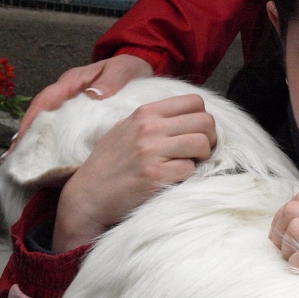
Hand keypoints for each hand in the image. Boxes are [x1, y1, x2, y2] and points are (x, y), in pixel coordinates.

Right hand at [7, 55, 154, 154]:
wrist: (140, 69)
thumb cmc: (128, 68)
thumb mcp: (122, 70)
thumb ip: (110, 80)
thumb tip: (94, 95)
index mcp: (72, 82)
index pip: (46, 100)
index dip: (31, 119)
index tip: (20, 139)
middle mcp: (66, 95)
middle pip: (41, 116)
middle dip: (26, 137)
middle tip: (14, 160)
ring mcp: (72, 107)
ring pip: (50, 125)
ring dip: (37, 143)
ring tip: (26, 166)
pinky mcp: (81, 118)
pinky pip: (64, 131)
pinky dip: (56, 146)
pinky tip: (53, 164)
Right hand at [52, 94, 216, 252]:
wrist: (88, 196)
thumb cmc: (109, 164)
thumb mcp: (127, 128)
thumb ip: (155, 119)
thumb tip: (191, 116)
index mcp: (145, 112)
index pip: (195, 101)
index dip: (203, 118)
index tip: (197, 133)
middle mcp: (149, 128)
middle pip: (206, 121)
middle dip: (210, 139)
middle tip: (200, 153)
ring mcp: (151, 151)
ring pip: (202, 144)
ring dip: (202, 158)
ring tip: (188, 165)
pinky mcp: (154, 175)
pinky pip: (190, 170)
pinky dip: (187, 177)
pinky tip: (173, 179)